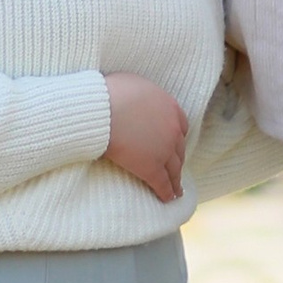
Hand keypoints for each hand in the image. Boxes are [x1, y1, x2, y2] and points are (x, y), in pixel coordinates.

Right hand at [103, 72, 189, 202]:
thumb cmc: (109, 93)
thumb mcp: (132, 84)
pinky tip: (167, 199)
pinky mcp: (151, 167)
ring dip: (176, 180)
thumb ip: (140, 94)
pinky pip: (162, 183)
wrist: (102, 109)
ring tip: (176, 190)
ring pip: (174, 169)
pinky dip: (166, 192)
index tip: (175, 144)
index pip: (181, 126)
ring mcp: (164, 150)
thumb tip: (133, 96)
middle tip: (176, 169)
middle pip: (179, 149)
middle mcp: (172, 129)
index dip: (177, 136)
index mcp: (169, 107)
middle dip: (178, 160)